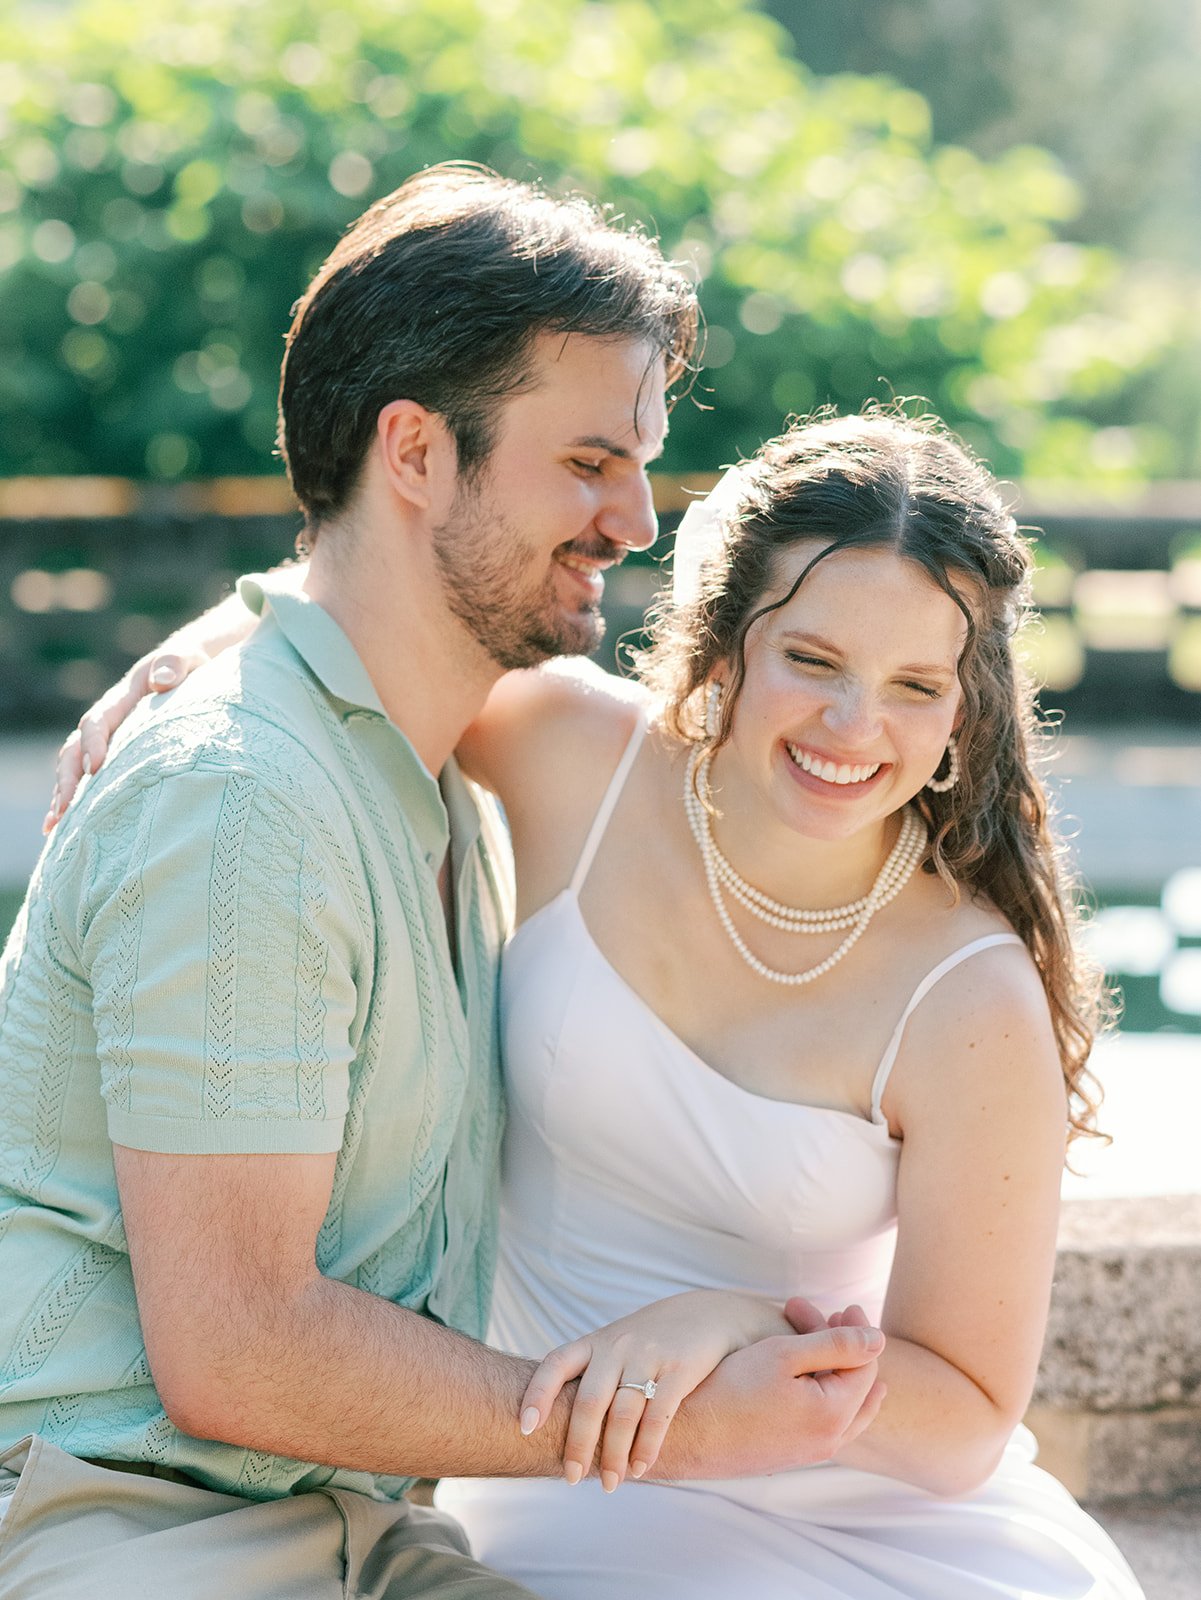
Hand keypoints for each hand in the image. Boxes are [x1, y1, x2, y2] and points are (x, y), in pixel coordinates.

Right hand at [44, 642, 208, 832]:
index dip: (93, 743)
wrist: (188, 669)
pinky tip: (65, 827)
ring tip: (54, 826)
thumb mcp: (187, 659)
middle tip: (64, 809)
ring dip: (63, 795)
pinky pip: (88, 778)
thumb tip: (161, 680)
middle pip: (75, 749)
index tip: (95, 768)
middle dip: (67, 779)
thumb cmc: (191, 666)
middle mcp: (107, 721)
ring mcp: (108, 740)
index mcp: (123, 699)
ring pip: (74, 767)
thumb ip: (174, 664)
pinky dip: (76, 800)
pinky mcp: (115, 756)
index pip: (98, 722)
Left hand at [521, 1291, 796, 1491]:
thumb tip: (557, 1429)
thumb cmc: (652, 1339)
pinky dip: (647, 1446)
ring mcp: (649, 1355)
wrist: (710, 1314)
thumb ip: (592, 1376)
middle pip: (589, 1401)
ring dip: (614, 1455)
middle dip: (579, 1445)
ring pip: (622, 1413)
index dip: (537, 1394)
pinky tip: (641, 1468)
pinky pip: (658, 1414)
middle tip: (572, 1479)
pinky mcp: (680, 1369)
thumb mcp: (617, 1345)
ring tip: (611, 1484)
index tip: (525, 1428)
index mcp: (595, 1342)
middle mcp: (618, 1346)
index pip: (555, 1365)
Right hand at [664, 1322, 885, 1480]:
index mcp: (833, 1415)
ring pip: (840, 1403)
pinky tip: (799, 1370)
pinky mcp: (790, 1453)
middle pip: (855, 1385)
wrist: (687, 1434)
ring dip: (829, 1365)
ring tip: (806, 1334)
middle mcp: (829, 1441)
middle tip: (816, 1314)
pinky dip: (818, 1388)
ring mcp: (810, 1451)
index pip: (865, 1365)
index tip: (841, 1305)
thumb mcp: (784, 1355)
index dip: (857, 1330)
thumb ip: (836, 1344)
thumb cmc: (730, 1389)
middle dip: (840, 1344)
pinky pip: (822, 1419)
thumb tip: (879, 1338)